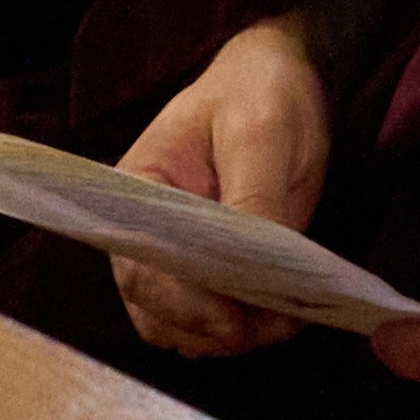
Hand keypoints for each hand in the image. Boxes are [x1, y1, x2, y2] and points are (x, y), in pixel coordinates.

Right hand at [100, 16, 343, 357]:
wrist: (274, 81)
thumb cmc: (258, 93)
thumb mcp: (261, 131)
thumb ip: (254, 196)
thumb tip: (257, 267)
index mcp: (136, 192)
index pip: (141, 268)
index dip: (185, 305)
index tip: (233, 322)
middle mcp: (142, 233)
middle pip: (156, 310)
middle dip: (213, 329)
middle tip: (274, 326)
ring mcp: (172, 257)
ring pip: (181, 328)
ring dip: (228, 338)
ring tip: (283, 319)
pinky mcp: (206, 272)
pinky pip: (208, 322)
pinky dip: (240, 331)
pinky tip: (279, 315)